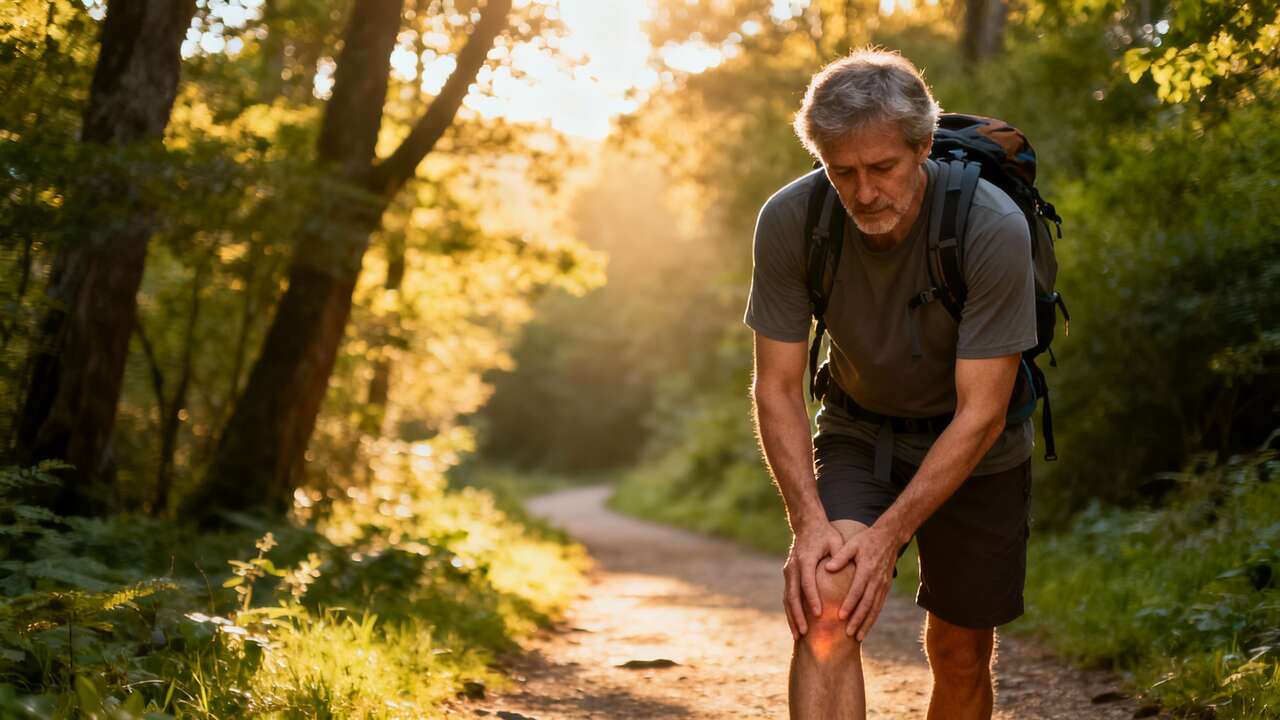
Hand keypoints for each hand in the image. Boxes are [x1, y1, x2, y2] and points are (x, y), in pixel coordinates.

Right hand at [782, 521, 843, 639]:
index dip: (812, 599)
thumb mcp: (835, 541)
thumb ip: (838, 555)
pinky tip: (796, 626)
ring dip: (792, 617)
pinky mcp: (788, 576)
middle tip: (806, 632)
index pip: (807, 582)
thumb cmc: (825, 535)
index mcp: (805, 559)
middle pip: (792, 595)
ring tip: (798, 636)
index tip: (819, 614)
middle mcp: (793, 567)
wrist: (807, 525)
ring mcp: (789, 572)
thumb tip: (835, 569)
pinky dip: (791, 612)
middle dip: (798, 615)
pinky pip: (788, 597)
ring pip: (787, 598)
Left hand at [823, 525, 898, 641]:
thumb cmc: (866, 540)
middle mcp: (877, 579)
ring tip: (858, 637)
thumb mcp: (852, 544)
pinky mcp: (886, 587)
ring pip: (875, 608)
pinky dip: (873, 617)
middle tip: (849, 634)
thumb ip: (840, 556)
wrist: (889, 537)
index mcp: (867, 569)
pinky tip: (867, 627)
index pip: (857, 590)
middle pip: (867, 604)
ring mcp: (883, 584)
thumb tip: (828, 568)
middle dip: (858, 620)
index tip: (841, 617)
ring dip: (867, 623)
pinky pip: (879, 605)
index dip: (850, 604)